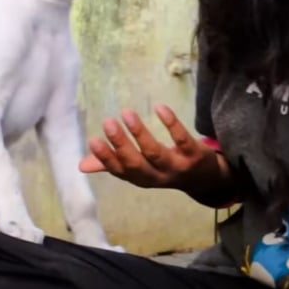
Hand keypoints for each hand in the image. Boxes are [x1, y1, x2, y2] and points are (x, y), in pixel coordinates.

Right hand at [79, 104, 229, 197]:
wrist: (206, 179)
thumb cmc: (166, 169)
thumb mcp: (141, 170)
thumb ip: (113, 164)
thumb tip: (81, 165)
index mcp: (141, 179)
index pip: (120, 171)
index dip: (106, 158)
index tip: (93, 140)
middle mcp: (158, 176)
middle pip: (136, 163)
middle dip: (121, 144)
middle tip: (107, 122)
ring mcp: (177, 167)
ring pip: (156, 153)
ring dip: (140, 133)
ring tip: (127, 113)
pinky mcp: (194, 155)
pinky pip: (182, 139)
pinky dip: (171, 124)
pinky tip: (160, 108)